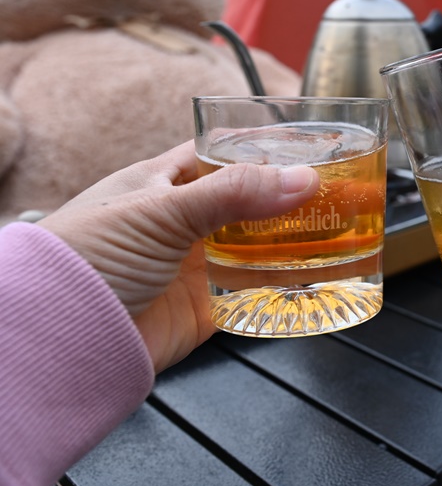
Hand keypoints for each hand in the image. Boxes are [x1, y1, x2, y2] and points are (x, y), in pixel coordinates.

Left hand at [38, 141, 319, 372]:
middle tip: (337, 193)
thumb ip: (233, 193)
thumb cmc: (85, 258)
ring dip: (292, 243)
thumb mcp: (161, 211)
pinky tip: (313, 280)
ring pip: (257, 247)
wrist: (58, 340)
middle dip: (289, 198)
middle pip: (249, 202)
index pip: (221, 153)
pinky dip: (282, 289)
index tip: (307, 145)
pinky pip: (254, 293)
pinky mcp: (205, 307)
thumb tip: (302, 180)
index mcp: (163, 182)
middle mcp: (182, 221)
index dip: (262, 147)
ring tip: (338, 235)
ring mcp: (195, 265)